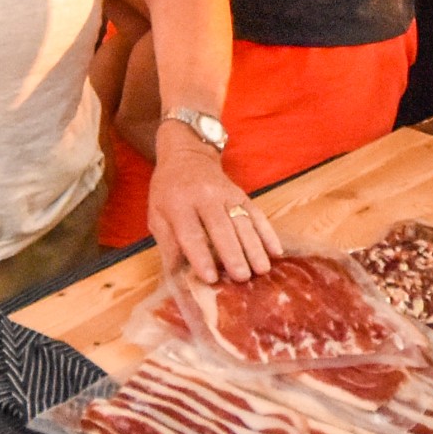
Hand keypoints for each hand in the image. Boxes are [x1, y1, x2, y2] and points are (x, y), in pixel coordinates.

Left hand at [150, 128, 274, 283]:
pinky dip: (268, 233)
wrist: (188, 155)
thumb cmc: (168, 191)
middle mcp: (205, 197)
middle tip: (242, 277)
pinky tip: (275, 252)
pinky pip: (258, 214)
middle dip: (233, 253)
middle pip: (221, 228)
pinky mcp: (243, 194)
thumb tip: (179, 276)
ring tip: (261, 270)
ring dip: (254, 247)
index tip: (211, 278)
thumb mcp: (156, 214)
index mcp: (178, 204)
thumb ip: (168, 243)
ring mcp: (227, 194)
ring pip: (243, 222)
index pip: (190, 233)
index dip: (200, 256)